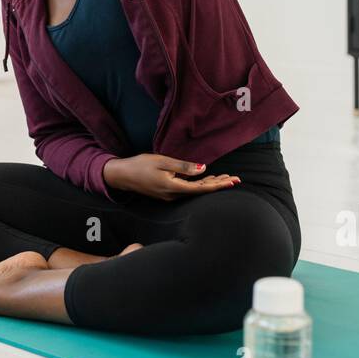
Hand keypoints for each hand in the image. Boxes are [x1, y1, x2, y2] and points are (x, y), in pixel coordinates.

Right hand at [103, 154, 240, 200]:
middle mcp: (174, 195)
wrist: (122, 175)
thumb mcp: (161, 161)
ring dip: (211, 184)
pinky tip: (208, 180)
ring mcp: (170, 196)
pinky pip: (189, 190)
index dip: (218, 185)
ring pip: (196, 191)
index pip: (202, 188)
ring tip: (226, 178)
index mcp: (173, 187)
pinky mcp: (168, 192)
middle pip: (201, 191)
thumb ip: (182, 166)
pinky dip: (200, 184)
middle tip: (236, 179)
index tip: (232, 181)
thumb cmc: (140, 165)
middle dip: (219, 184)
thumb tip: (203, 169)